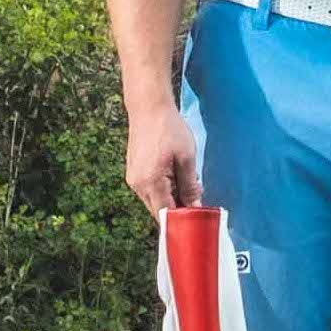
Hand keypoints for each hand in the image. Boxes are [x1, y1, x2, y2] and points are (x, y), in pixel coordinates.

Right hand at [123, 99, 200, 218]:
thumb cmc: (170, 130)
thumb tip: (195, 206)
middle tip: (198, 201)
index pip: (165, 214)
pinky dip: (163, 189)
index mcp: (151, 183)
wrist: (148, 109)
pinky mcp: (133, 173)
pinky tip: (176, 177)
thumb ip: (190, 185)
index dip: (181, 220)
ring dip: (171, 198)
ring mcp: (133, 179)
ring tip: (189, 184)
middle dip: (177, 210)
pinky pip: (149, 190)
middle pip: (158, 209)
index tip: (197, 221)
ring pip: (154, 200)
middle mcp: (137, 185)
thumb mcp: (186, 157)